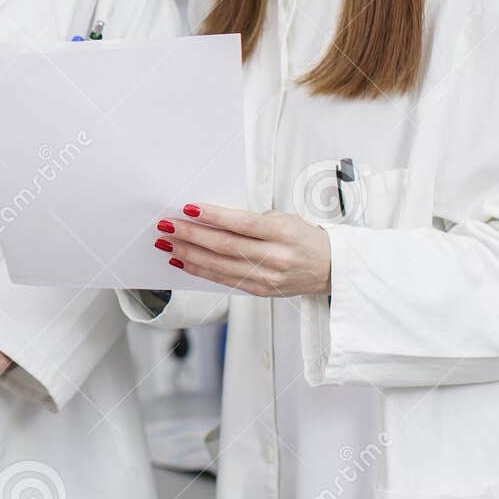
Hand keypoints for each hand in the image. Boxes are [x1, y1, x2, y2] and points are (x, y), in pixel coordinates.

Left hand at [156, 202, 331, 296]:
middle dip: (191, 235)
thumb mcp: (285, 219)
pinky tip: (182, 262)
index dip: (214, 216)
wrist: (331, 269)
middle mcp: (275, 257)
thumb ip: (252, 221)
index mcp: (283, 233)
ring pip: (220, 265)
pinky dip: (200, 270)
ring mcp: (267, 277)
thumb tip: (211, 218)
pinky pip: (224, 280)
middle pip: (226, 246)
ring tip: (167, 244)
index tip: (189, 208)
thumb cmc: (304, 238)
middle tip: (167, 226)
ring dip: (189, 254)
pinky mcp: (260, 291)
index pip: (242, 223)